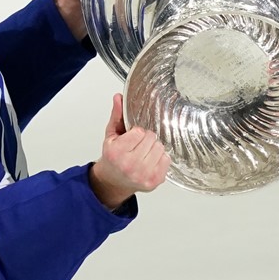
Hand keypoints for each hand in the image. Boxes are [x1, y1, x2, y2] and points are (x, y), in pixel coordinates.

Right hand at [89, 93, 171, 208]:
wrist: (114, 181)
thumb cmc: (113, 158)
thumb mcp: (111, 136)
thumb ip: (117, 116)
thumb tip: (119, 98)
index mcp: (117, 153)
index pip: (139, 132)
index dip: (137, 132)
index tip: (132, 136)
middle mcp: (130, 165)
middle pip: (151, 138)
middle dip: (146, 138)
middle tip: (138, 145)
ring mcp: (143, 175)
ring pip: (160, 148)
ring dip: (154, 147)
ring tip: (144, 152)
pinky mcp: (154, 181)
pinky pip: (167, 159)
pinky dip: (161, 157)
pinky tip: (150, 160)